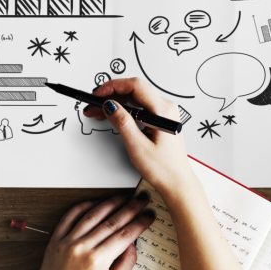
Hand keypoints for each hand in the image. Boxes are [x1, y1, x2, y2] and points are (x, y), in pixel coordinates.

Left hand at [22, 195, 154, 269]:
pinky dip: (83, 207)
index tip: (149, 216)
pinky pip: (70, 217)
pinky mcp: (55, 240)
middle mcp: (81, 247)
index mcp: (97, 261)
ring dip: (110, 203)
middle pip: (111, 221)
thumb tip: (133, 244)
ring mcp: (67, 241)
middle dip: (130, 208)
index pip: (125, 235)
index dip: (140, 223)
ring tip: (123, 198)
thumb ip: (125, 265)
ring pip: (92, 215)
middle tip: (141, 200)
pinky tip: (94, 203)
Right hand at [86, 77, 193, 199]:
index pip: (135, 86)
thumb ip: (123, 122)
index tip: (98, 94)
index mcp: (163, 111)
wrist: (177, 183)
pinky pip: (139, 106)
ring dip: (116, 102)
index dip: (113, 86)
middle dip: (111, 94)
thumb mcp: (137, 146)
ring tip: (98, 111)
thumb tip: (110, 105)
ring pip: (135, 98)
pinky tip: (112, 114)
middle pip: (134, 90)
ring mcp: (163, 113)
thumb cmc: (164, 169)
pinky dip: (124, 109)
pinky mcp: (160, 119)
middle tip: (94, 103)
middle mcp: (166, 108)